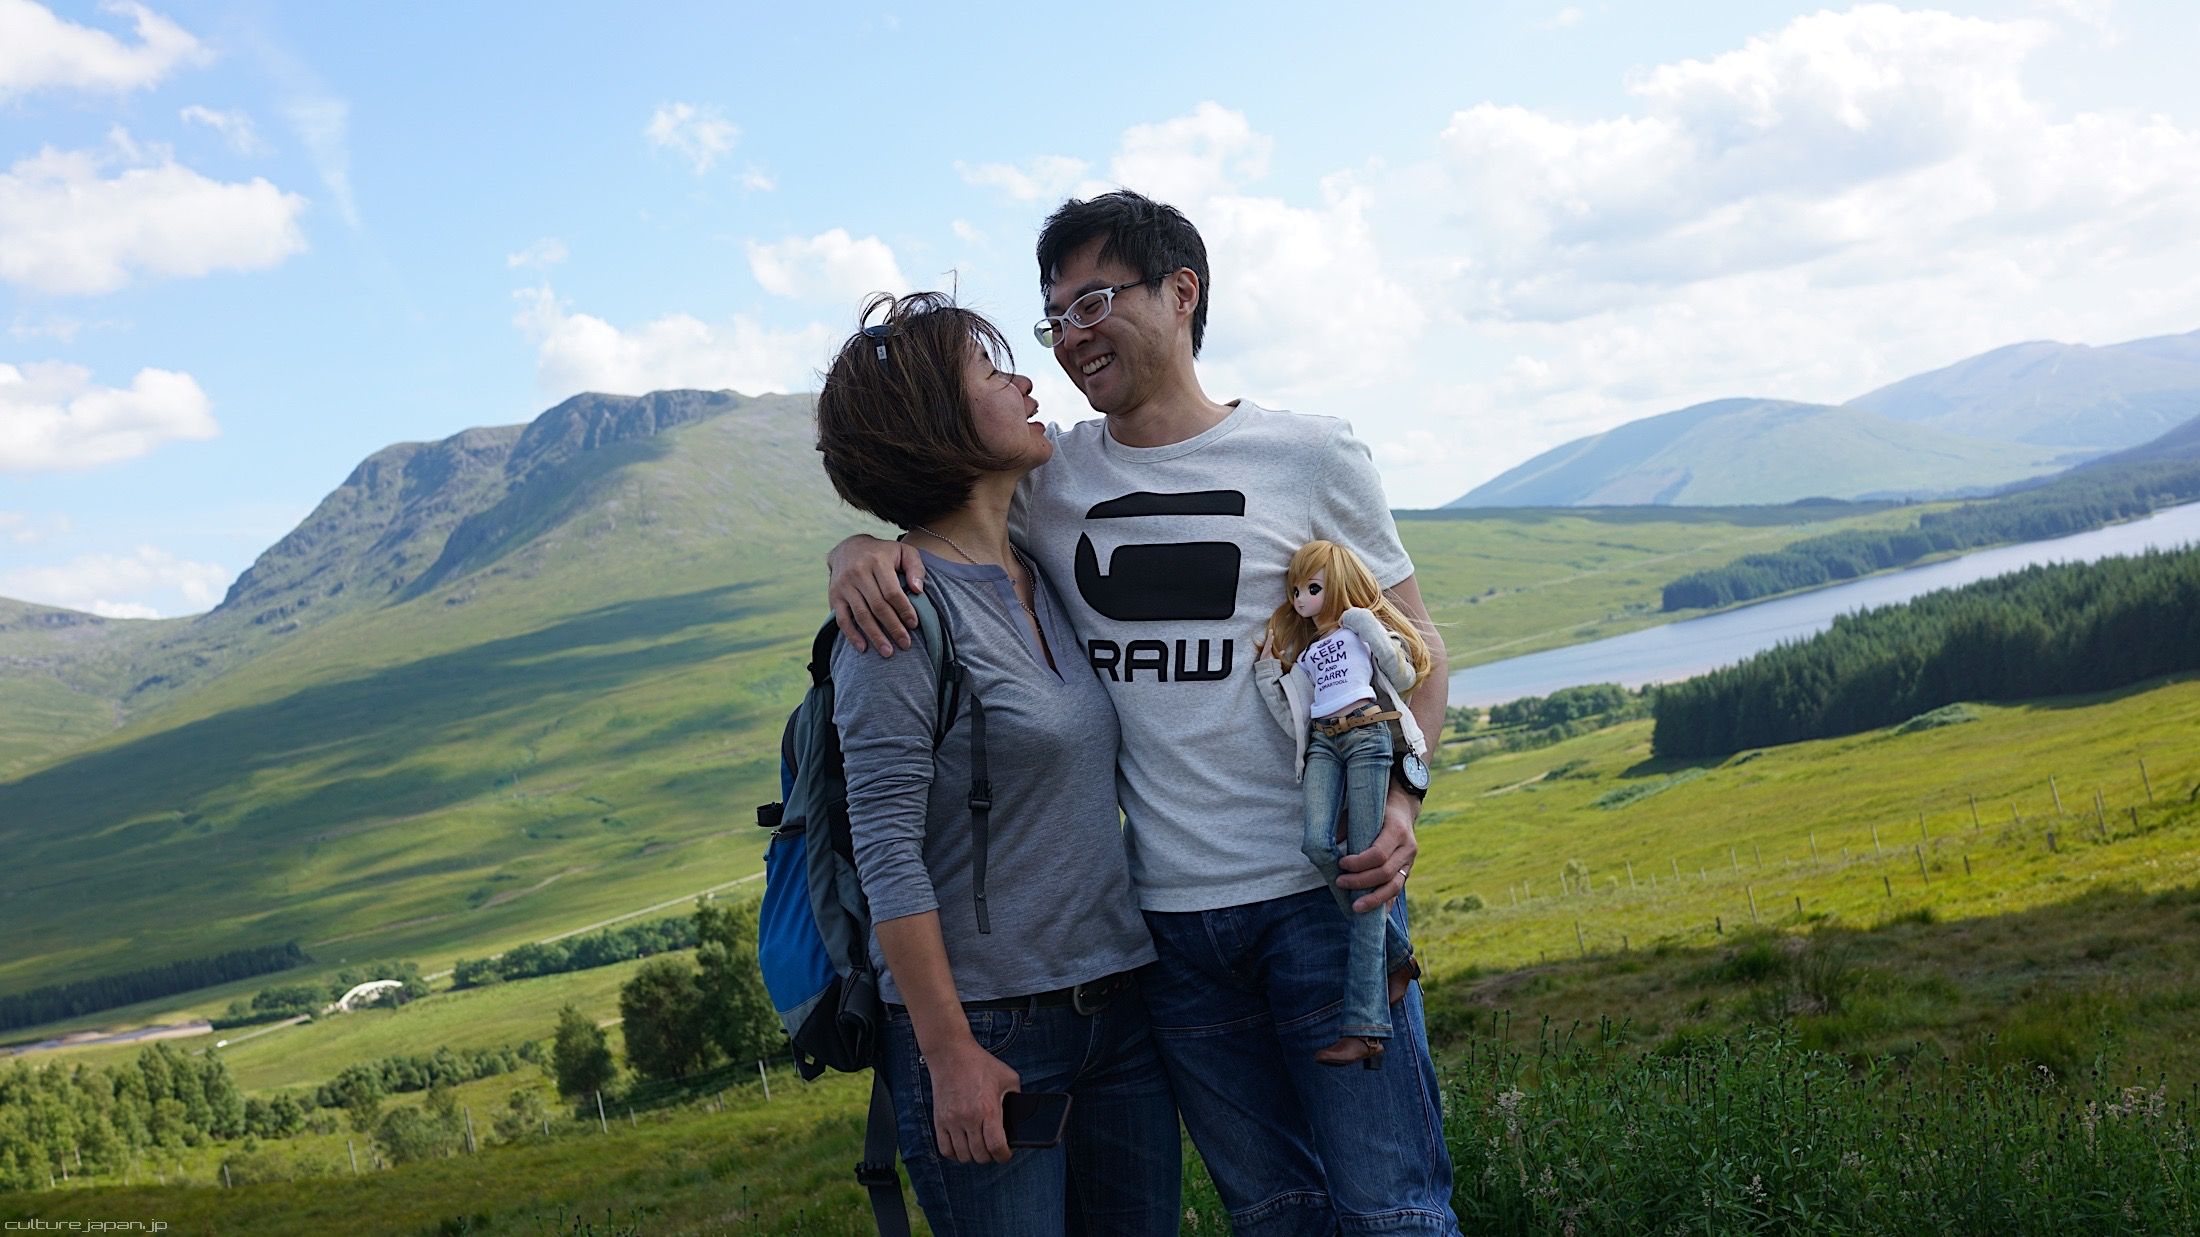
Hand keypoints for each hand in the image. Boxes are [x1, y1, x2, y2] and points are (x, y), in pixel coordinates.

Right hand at [828, 535, 926, 656]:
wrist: (848, 548)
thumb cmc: (883, 554)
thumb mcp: (903, 552)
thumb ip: (915, 568)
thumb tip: (917, 590)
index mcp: (877, 562)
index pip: (892, 592)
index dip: (904, 610)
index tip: (914, 624)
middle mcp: (858, 573)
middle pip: (878, 606)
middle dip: (893, 628)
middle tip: (906, 644)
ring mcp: (844, 585)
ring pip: (861, 615)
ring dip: (875, 636)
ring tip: (888, 652)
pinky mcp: (834, 596)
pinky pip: (842, 619)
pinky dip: (852, 635)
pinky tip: (863, 648)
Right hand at [923, 1039, 1020, 1163]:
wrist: (951, 1054)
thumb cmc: (981, 1064)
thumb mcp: (1008, 1078)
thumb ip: (1016, 1099)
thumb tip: (1020, 1118)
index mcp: (988, 1109)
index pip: (996, 1147)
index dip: (1004, 1156)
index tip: (1006, 1153)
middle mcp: (968, 1118)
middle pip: (980, 1155)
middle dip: (990, 1156)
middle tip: (992, 1148)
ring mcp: (951, 1120)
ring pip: (963, 1155)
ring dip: (972, 1155)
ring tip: (978, 1146)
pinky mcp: (939, 1120)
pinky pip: (945, 1150)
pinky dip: (954, 1153)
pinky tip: (962, 1145)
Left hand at [1336, 786, 1418, 913]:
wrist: (1402, 809)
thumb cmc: (1375, 810)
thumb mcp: (1360, 811)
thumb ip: (1344, 827)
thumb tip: (1325, 849)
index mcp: (1397, 830)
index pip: (1378, 854)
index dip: (1358, 864)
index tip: (1341, 864)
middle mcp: (1407, 848)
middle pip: (1385, 873)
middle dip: (1361, 881)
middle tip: (1340, 882)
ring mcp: (1410, 861)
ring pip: (1395, 886)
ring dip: (1373, 899)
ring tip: (1355, 908)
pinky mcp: (1407, 871)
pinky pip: (1397, 891)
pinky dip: (1385, 903)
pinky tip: (1375, 915)